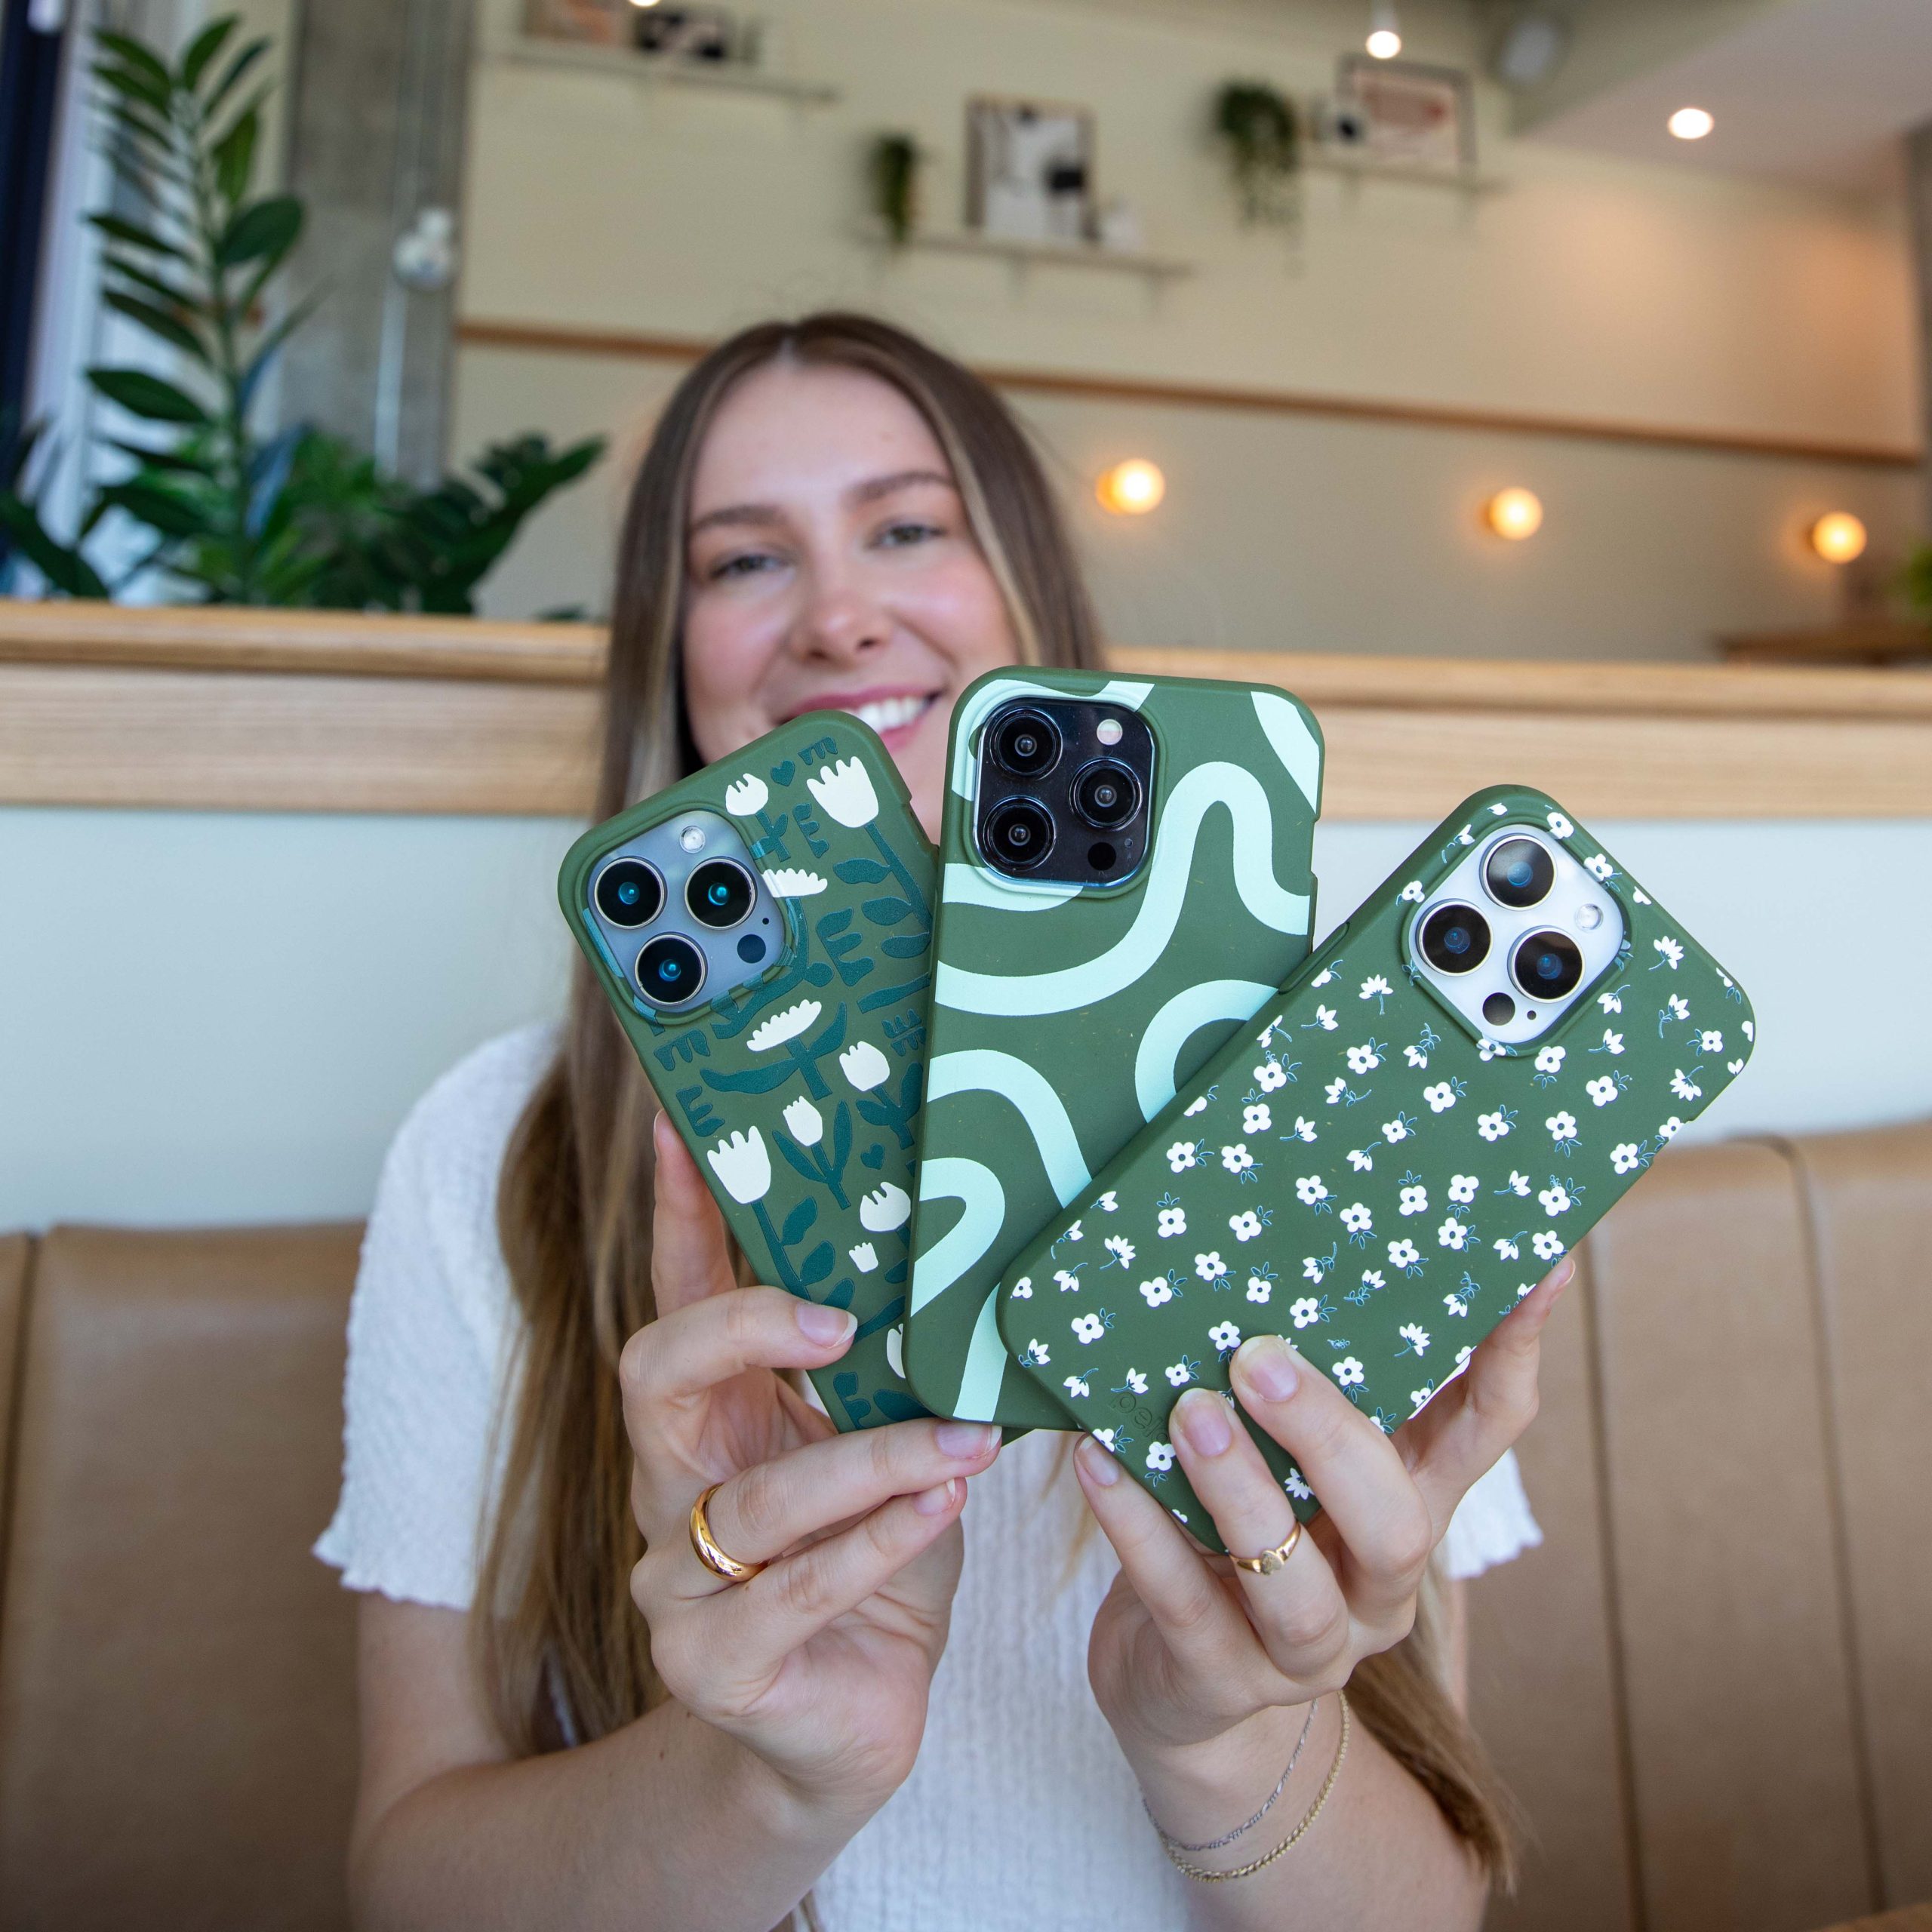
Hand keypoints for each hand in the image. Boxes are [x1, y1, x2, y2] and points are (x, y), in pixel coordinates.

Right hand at [623, 1112, 1000, 1816]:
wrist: (847, 1728)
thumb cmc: (875, 1565)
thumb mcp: (881, 1453)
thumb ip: (882, 1381)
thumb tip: (947, 1264)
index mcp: (711, 1422)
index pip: (677, 1301)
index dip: (678, 1219)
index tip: (687, 1134)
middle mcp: (670, 1488)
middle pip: (658, 1373)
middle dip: (744, 1328)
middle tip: (839, 1321)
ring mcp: (675, 1581)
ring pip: (759, 1495)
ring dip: (872, 1460)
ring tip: (964, 1441)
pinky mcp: (711, 1664)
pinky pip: (798, 1587)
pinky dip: (881, 1542)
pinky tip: (941, 1506)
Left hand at [1074, 1258, 1569, 1787]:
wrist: (1176, 1684)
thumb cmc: (1232, 1527)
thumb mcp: (1286, 1456)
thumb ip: (1298, 1379)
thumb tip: (1272, 1239)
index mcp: (1407, 1505)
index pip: (1488, 1430)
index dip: (1514, 1353)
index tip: (1534, 1265)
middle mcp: (1377, 1586)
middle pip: (1395, 1526)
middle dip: (1329, 1437)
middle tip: (1257, 1358)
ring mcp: (1305, 1648)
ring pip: (1293, 1585)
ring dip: (1239, 1489)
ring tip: (1188, 1411)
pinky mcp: (1219, 1681)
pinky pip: (1181, 1604)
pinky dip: (1137, 1529)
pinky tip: (1099, 1462)